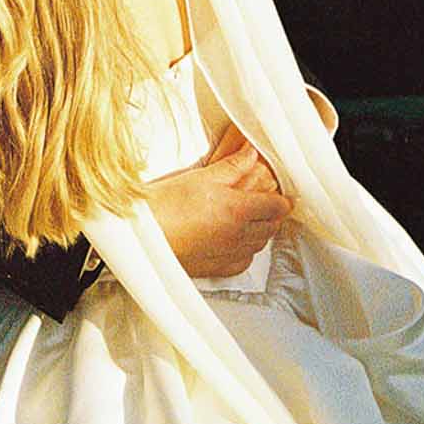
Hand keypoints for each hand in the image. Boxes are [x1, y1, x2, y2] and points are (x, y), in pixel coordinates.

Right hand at [146, 129, 289, 280]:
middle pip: (271, 226)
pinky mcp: (216, 269)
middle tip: (264, 202)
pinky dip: (246, 251)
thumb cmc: (164, 205)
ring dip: (260, 231)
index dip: (282, 199)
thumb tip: (251, 154)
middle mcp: (238, 236)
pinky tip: (235, 241)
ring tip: (249, 219)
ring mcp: (229, 255)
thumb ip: (232, 166)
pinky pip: (243, 261)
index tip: (281, 194)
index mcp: (238, 210)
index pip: (277, 207)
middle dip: (272, 214)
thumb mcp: (199, 177)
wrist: (141, 237)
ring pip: (260, 244)